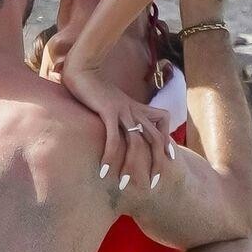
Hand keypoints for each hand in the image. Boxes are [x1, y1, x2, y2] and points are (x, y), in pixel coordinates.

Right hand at [61, 58, 170, 190]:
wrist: (83, 69)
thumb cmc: (94, 87)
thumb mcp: (113, 101)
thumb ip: (121, 112)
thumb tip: (121, 126)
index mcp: (137, 106)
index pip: (163, 120)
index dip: (168, 139)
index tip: (169, 159)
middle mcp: (134, 109)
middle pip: (154, 137)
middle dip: (156, 162)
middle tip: (153, 183)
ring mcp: (123, 110)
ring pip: (137, 141)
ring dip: (132, 165)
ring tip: (125, 183)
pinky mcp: (108, 111)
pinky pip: (114, 137)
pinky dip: (111, 155)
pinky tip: (104, 170)